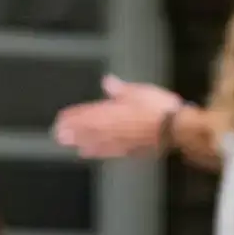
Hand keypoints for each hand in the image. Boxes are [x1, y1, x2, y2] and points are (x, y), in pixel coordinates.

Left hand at [53, 77, 183, 157]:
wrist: (175, 128)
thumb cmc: (160, 108)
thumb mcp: (140, 91)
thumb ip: (120, 89)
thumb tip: (108, 81)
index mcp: (114, 109)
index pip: (89, 112)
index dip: (75, 115)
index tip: (62, 117)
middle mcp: (112, 126)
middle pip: (87, 128)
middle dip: (72, 131)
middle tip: (57, 134)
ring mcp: (119, 140)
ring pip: (93, 140)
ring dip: (79, 141)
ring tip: (66, 143)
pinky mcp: (128, 150)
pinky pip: (106, 151)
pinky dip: (95, 151)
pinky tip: (86, 153)